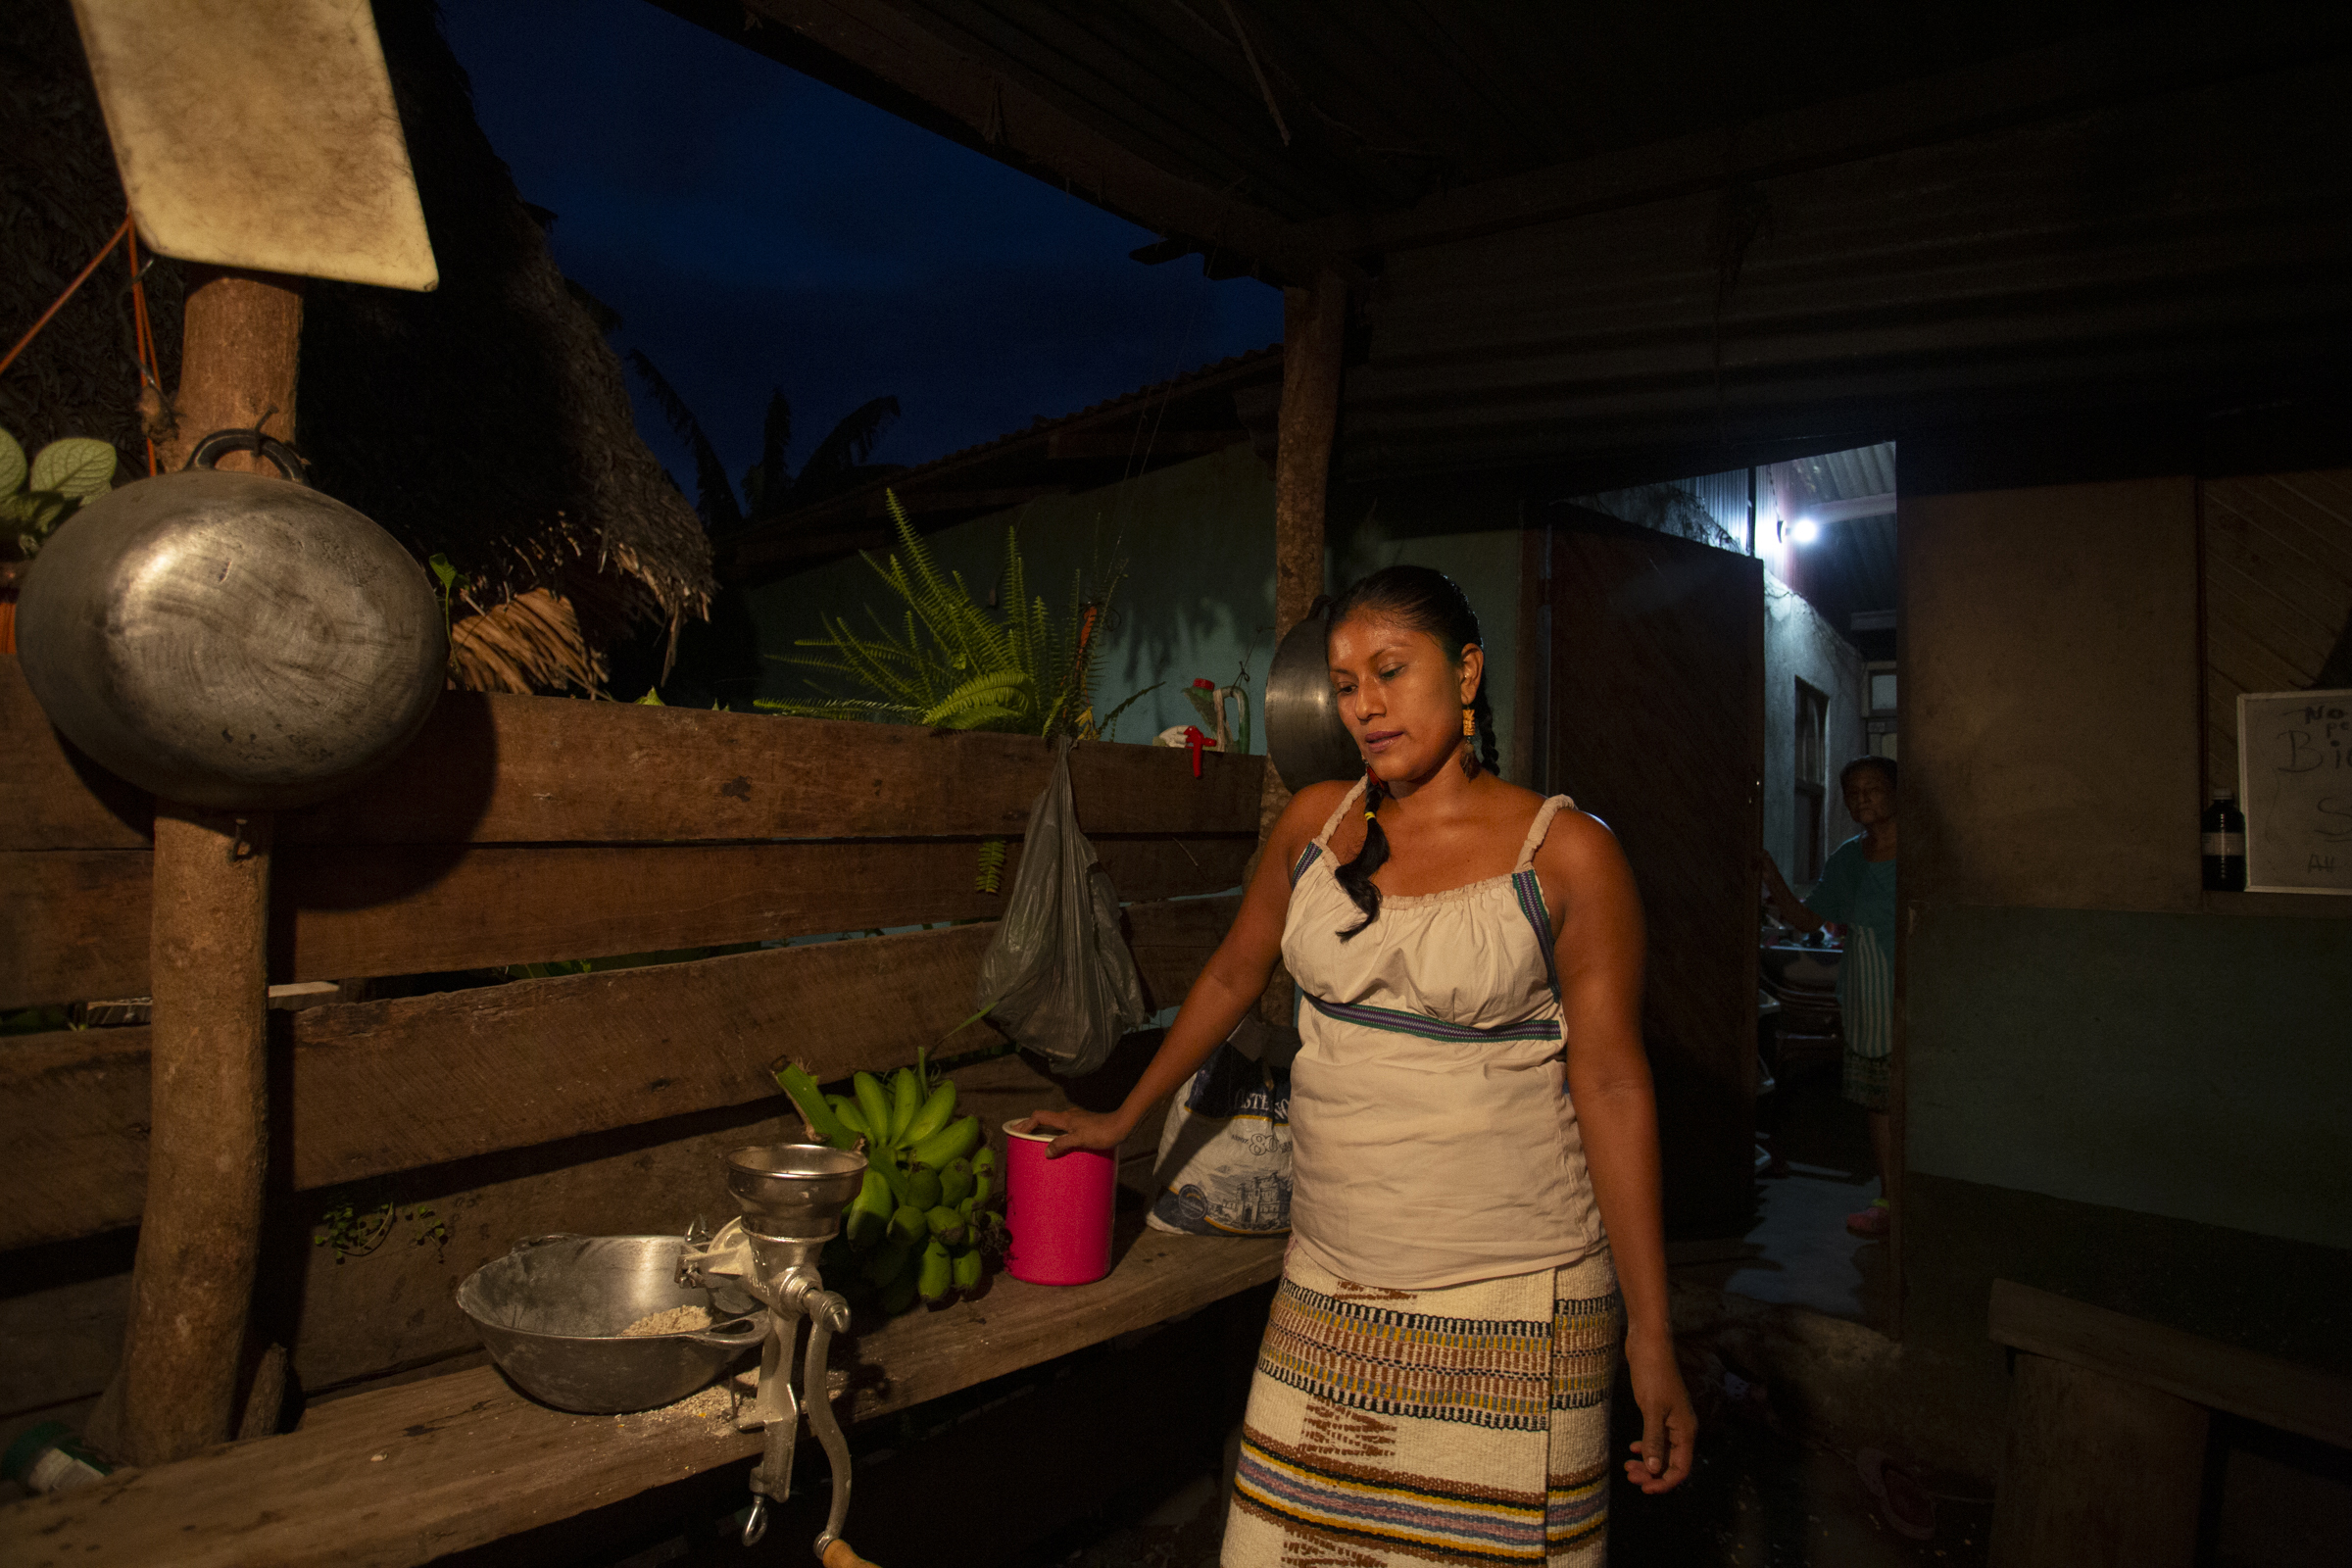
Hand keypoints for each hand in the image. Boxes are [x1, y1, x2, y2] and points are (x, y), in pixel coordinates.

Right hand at [1026, 1105, 1128, 1157]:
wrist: (1122, 1126)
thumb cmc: (1102, 1132)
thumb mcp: (1080, 1140)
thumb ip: (1061, 1144)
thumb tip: (1046, 1152)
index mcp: (1065, 1118)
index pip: (1039, 1117)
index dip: (1026, 1123)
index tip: (1016, 1132)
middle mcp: (1069, 1116)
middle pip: (1045, 1119)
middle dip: (1032, 1127)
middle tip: (1021, 1136)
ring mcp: (1077, 1120)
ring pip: (1055, 1123)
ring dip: (1044, 1130)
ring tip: (1037, 1141)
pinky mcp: (1084, 1125)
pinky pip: (1064, 1128)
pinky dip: (1056, 1134)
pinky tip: (1060, 1143)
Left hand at [1621, 1326, 1696, 1493]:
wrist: (1648, 1344)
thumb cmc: (1652, 1373)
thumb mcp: (1651, 1409)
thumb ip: (1653, 1439)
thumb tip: (1654, 1470)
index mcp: (1685, 1430)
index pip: (1681, 1468)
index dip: (1665, 1483)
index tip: (1644, 1488)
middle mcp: (1682, 1427)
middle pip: (1671, 1462)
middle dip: (1652, 1473)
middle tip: (1629, 1474)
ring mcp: (1671, 1419)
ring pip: (1662, 1451)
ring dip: (1647, 1462)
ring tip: (1627, 1466)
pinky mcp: (1660, 1410)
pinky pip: (1657, 1438)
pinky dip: (1646, 1446)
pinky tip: (1634, 1448)